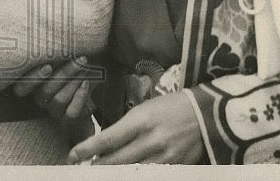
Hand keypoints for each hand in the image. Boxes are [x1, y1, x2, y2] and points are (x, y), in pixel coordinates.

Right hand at [12, 56, 95, 143]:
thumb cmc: (72, 71)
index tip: (48, 66)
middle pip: (46, 89)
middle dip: (65, 72)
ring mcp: (54, 111)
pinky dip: (80, 96)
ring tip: (86, 67)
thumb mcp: (62, 60)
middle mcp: (40, 99)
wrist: (90, 98)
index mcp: (33, 85)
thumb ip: (56, 53)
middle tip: (79, 59)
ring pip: (59, 98)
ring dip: (75, 81)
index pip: (21, 88)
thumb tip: (58, 34)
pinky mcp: (68, 120)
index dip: (32, 78)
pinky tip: (87, 83)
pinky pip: (72, 112)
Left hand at [67, 91, 207, 164]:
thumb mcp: (145, 109)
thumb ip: (126, 128)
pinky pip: (151, 175)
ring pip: (131, 173)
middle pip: (116, 161)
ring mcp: (164, 156)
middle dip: (97, 166)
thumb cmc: (171, 107)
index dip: (87, 149)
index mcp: (141, 121)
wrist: (206, 113)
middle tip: (86, 166)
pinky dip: (136, 175)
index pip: (107, 139)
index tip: (73, 156)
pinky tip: (129, 173)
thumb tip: (105, 145)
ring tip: (104, 170)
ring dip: (114, 173)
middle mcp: (151, 140)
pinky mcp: (176, 167)